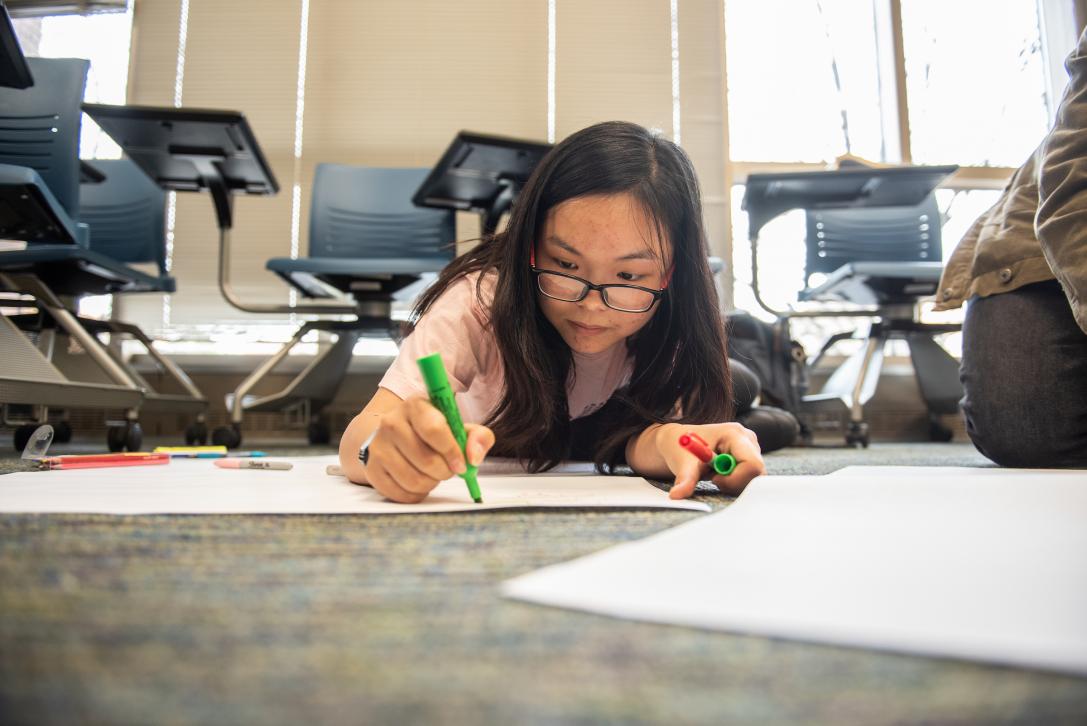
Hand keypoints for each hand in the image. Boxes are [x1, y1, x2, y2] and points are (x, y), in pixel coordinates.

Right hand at [364, 396, 493, 502]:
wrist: (391, 436)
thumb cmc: (431, 431)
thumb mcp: (457, 427)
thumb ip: (478, 437)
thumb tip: (473, 458)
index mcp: (416, 406)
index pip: (434, 429)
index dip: (452, 451)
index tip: (461, 464)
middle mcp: (391, 422)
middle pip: (426, 460)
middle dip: (444, 472)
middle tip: (447, 469)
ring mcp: (377, 446)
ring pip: (414, 480)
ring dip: (431, 483)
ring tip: (432, 474)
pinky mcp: (370, 469)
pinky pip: (401, 494)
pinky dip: (416, 494)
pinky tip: (418, 482)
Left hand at [659, 422, 764, 498]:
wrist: (678, 441)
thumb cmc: (682, 447)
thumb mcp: (683, 463)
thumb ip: (685, 480)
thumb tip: (676, 495)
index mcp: (734, 434)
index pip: (752, 465)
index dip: (736, 479)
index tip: (715, 479)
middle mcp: (747, 438)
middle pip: (756, 473)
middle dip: (734, 481)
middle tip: (713, 477)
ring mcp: (751, 446)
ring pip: (753, 477)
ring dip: (733, 481)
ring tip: (715, 472)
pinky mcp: (750, 455)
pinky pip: (750, 476)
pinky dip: (735, 480)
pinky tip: (721, 472)